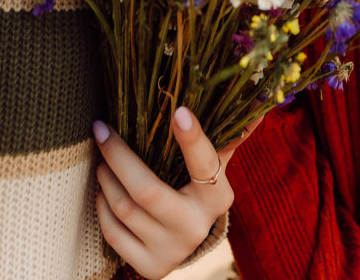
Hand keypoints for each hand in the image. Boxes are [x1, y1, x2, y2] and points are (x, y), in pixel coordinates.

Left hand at [92, 108, 261, 277]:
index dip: (192, 138)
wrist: (191, 243)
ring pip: (124, 209)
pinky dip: (102, 208)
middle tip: (101, 130)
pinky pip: (114, 234)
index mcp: (218, 196)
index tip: (178, 110)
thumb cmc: (198, 190)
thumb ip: (229, 134)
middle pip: (147, 191)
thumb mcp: (215, 166)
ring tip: (102, 160)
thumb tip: (258, 97)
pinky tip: (104, 193)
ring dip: (106, 178)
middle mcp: (196, 226)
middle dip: (118, 156)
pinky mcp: (151, 266)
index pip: (205, 164)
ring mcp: (172, 250)